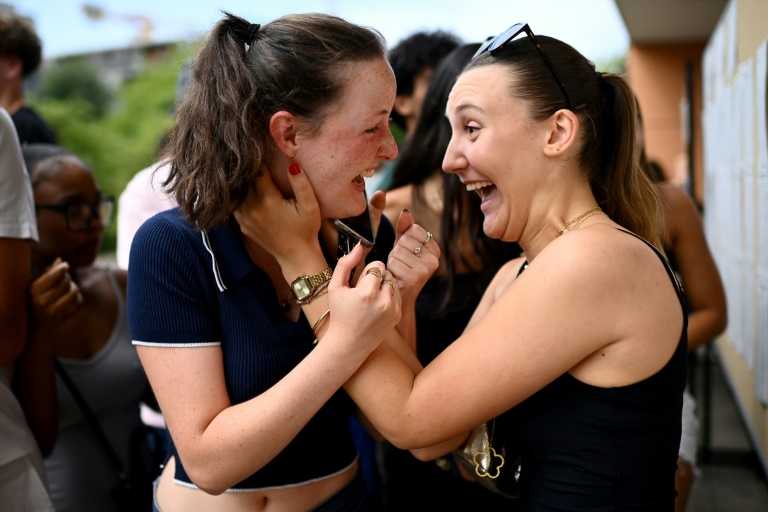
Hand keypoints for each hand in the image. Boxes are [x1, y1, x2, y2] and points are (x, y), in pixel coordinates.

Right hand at [29, 258, 82, 325]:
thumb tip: (60, 260)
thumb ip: (49, 271)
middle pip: (65, 283)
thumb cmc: (40, 294)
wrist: (39, 318)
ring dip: (73, 287)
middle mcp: (42, 302)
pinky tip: (70, 298)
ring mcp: (53, 311)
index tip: (66, 265)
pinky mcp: (64, 317)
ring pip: (74, 292)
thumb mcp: (39, 282)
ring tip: (68, 288)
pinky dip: (78, 297)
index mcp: (34, 291)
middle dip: (67, 278)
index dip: (61, 268)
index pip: (51, 276)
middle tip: (65, 278)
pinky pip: (79, 302)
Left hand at [233, 163, 322, 265]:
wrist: (296, 256)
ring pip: (237, 193)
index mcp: (268, 200)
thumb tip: (291, 164)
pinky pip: (236, 206)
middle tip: (259, 165)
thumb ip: (301, 183)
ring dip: (244, 185)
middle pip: (245, 182)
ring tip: (253, 178)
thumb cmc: (306, 230)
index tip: (266, 156)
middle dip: (252, 173)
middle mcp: (252, 209)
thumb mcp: (310, 206)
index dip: (262, 163)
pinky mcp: (243, 226)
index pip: (258, 172)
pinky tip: (249, 194)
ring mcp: (245, 219)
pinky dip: (240, 198)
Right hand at [324, 243, 400, 359]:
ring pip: (394, 282)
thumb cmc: (339, 314)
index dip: (368, 271)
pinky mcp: (397, 315)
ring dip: (384, 286)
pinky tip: (377, 306)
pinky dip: (389, 296)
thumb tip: (359, 245)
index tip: (360, 282)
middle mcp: (383, 302)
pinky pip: (398, 294)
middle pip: (387, 273)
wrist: (349, 344)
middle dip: (377, 278)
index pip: (378, 265)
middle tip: (364, 292)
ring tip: (370, 299)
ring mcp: (392, 309)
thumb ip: (345, 263)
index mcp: (367, 293)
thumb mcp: (335, 287)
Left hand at [386, 210, 439, 305]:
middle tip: (400, 264)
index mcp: (435, 250)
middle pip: (405, 239)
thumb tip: (405, 212)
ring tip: (397, 271)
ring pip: (397, 251)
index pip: (414, 229)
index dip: (404, 239)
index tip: (407, 253)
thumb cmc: (400, 269)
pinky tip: (395, 277)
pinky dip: (389, 269)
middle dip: (397, 250)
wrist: (399, 298)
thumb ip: (405, 229)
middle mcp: (434, 260)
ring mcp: (425, 269)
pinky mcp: (414, 277)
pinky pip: (393, 262)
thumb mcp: (404, 247)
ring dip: (392, 260)